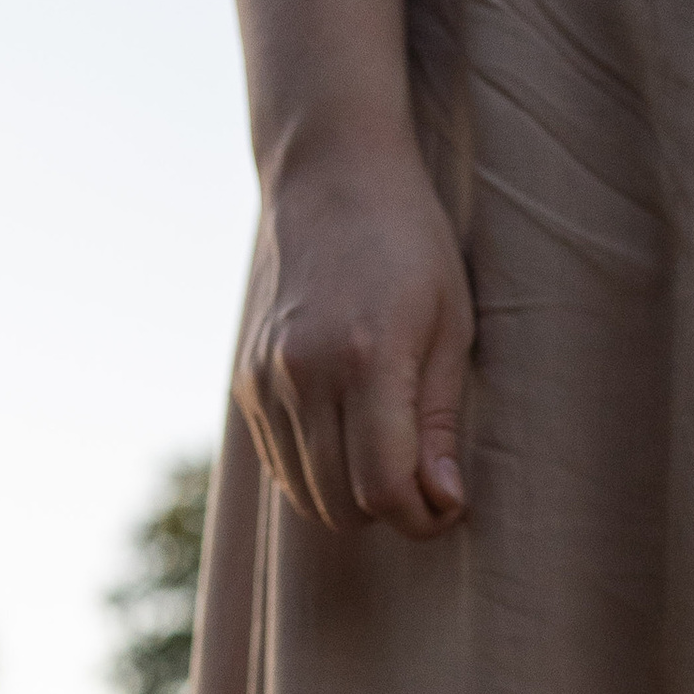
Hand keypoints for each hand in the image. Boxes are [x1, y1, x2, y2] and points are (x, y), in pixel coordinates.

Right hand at [235, 137, 471, 536]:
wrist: (329, 176)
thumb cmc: (410, 245)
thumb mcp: (449, 327)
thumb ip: (440, 422)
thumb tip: (442, 502)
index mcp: (366, 358)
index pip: (384, 489)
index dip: (423, 518)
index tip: (448, 503)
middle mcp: (303, 373)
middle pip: (342, 505)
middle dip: (390, 511)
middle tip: (424, 480)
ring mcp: (264, 378)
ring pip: (306, 494)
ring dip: (351, 496)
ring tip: (388, 453)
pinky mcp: (244, 381)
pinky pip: (280, 464)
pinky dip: (318, 469)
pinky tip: (348, 430)